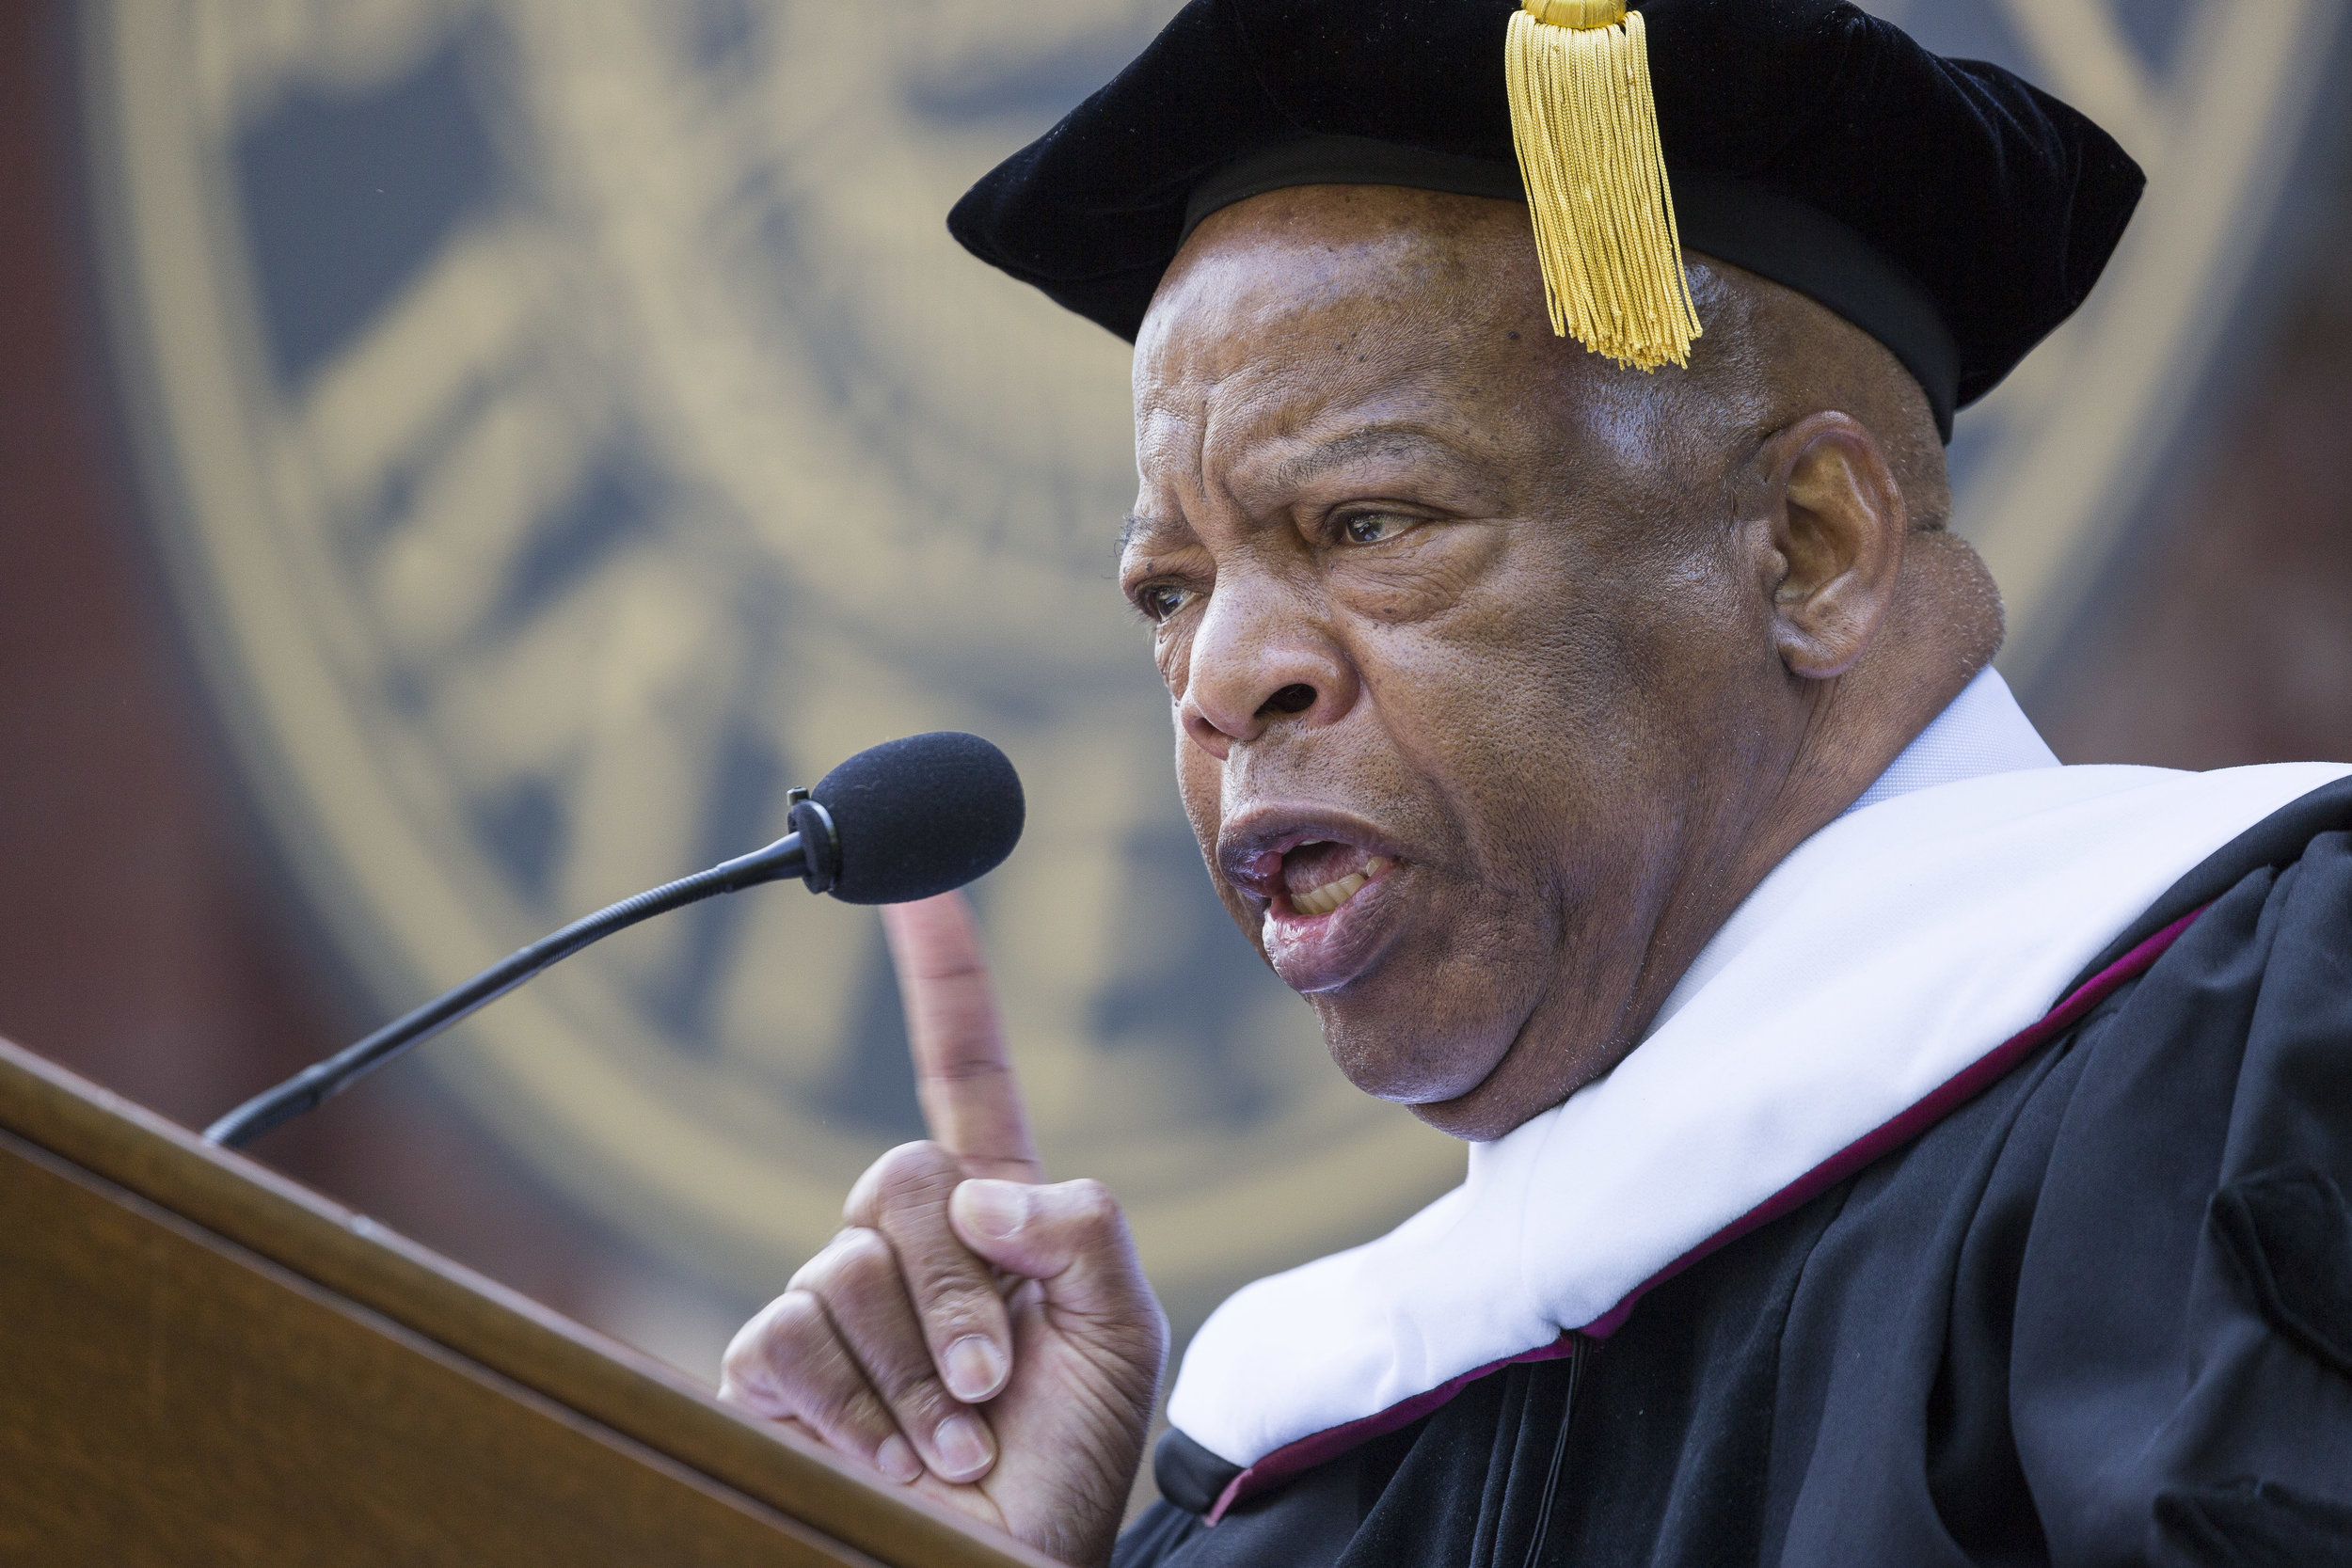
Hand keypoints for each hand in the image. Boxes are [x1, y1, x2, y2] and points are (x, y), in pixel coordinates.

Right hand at [720, 892, 1166, 1567]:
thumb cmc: (1069, 1464)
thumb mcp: (1121, 1337)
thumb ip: (1083, 1231)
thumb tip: (977, 1190)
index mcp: (996, 1218)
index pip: (962, 1072)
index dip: (943, 981)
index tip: (920, 885)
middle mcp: (904, 1245)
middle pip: (900, 1178)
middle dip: (960, 1298)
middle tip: (996, 1393)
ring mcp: (831, 1304)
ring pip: (844, 1266)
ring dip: (919, 1377)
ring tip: (954, 1444)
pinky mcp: (769, 1370)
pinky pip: (790, 1335)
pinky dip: (860, 1408)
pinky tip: (891, 1458)